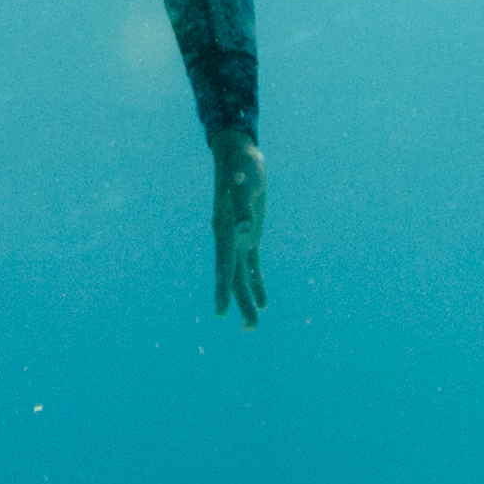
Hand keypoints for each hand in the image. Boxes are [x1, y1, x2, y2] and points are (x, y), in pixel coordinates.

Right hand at [211, 144, 269, 324]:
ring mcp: (237, 239)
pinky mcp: (249, 237)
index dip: (222, 288)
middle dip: (241, 303)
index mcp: (225, 230)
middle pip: (232, 277)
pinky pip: (252, 266)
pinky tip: (263, 302)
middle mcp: (228, 239)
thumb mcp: (244, 182)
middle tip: (251, 328)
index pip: (223, 265)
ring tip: (254, 325)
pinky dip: (257, 283)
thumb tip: (246, 228)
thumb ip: (242, 206)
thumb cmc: (241, 167)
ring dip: (249, 299)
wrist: (238, 155)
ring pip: (241, 276)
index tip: (221, 311)